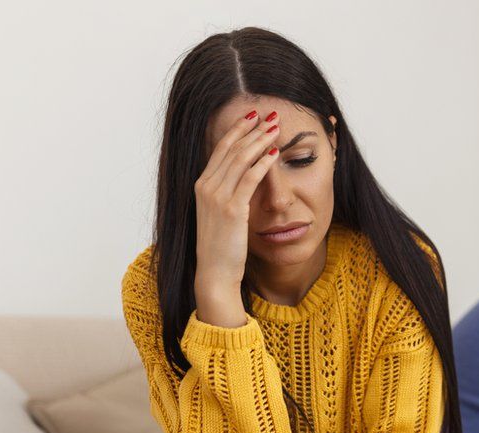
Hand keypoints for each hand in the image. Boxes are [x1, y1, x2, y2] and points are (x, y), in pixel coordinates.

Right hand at [193, 110, 280, 326]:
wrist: (214, 272)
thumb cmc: (221, 247)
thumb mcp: (220, 215)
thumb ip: (228, 194)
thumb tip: (244, 178)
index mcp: (201, 186)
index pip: (220, 149)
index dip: (237, 130)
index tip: (252, 116)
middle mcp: (206, 187)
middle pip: (231, 148)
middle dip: (252, 129)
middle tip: (270, 114)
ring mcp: (217, 197)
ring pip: (241, 159)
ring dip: (260, 140)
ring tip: (276, 127)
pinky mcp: (232, 209)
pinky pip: (249, 179)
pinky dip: (263, 163)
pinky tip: (275, 152)